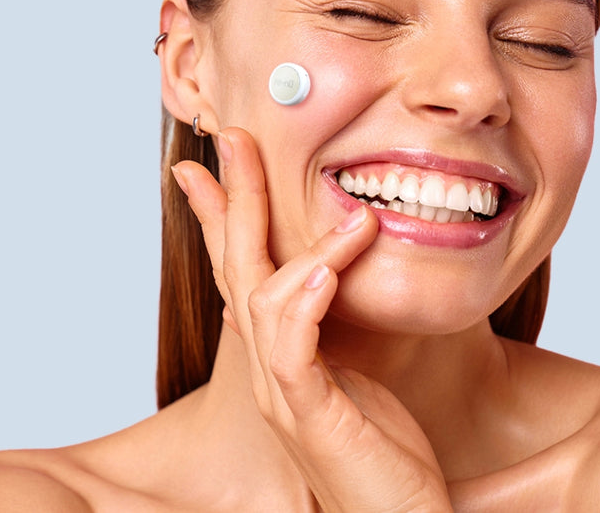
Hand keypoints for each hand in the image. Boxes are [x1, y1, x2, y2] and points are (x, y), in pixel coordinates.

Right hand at [173, 127, 451, 511]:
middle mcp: (273, 374)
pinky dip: (305, 302)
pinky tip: (324, 268)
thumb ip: (343, 332)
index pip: (244, 273)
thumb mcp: (365, 378)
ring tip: (350, 213)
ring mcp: (287, 397)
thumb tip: (339, 276)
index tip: (211, 162)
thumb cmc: (388, 461)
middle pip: (239, 271)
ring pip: (264, 301)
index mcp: (285, 359)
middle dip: (234, 200)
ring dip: (297, 245)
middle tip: (230, 137)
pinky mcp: (314, 419)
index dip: (224, 216)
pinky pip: (294, 351)